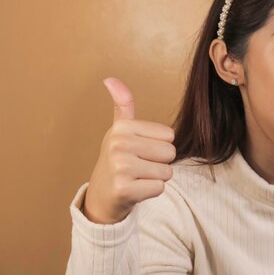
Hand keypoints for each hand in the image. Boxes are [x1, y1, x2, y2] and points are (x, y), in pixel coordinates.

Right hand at [83, 78, 176, 223]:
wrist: (101, 195)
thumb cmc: (118, 160)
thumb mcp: (119, 130)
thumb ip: (123, 105)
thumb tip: (110, 78)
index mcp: (122, 128)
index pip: (169, 136)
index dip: (160, 147)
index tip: (140, 152)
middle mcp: (119, 144)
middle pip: (170, 153)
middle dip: (160, 163)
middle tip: (140, 167)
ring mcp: (120, 167)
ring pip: (167, 172)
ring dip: (156, 178)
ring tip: (137, 178)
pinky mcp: (124, 189)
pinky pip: (159, 187)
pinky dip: (151, 191)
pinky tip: (135, 190)